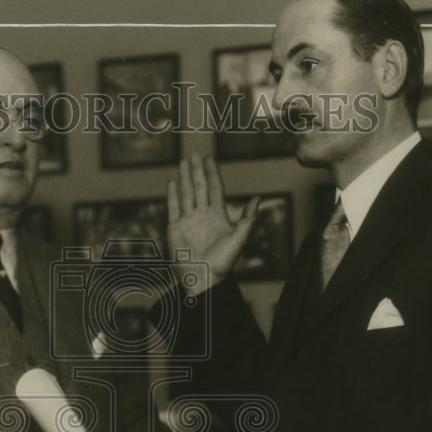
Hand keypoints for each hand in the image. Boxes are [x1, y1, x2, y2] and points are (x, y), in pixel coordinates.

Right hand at [167, 154, 259, 292]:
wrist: (202, 278)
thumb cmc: (223, 262)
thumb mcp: (239, 239)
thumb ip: (247, 218)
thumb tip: (258, 199)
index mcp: (218, 216)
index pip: (215, 188)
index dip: (212, 173)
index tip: (210, 159)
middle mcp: (203, 215)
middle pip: (199, 187)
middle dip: (196, 170)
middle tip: (194, 154)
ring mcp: (188, 221)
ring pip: (186, 194)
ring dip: (184, 178)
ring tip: (183, 162)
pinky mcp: (175, 228)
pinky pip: (173, 207)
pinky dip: (172, 195)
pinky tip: (172, 182)